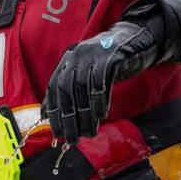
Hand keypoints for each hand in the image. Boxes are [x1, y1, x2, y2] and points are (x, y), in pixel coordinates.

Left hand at [42, 20, 162, 143]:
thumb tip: (46, 114)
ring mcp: (92, 54)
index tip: (57, 133)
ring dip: (85, 115)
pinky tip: (102, 116)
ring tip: (89, 133)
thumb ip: (68, 91)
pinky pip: (100, 82)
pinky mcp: (109, 56)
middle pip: (66, 90)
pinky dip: (100, 101)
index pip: (53, 88)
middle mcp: (76, 55)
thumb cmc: (107, 63)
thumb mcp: (85, 74)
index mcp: (67, 60)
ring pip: (83, 89)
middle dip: (68, 118)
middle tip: (72, 139)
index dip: (54, 111)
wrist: (134, 40)